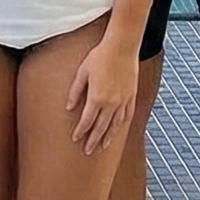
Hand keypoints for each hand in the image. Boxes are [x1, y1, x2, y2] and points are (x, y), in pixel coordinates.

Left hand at [66, 35, 136, 156]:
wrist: (122, 48)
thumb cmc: (99, 57)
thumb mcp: (82, 72)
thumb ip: (75, 91)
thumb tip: (68, 107)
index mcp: (96, 98)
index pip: (86, 121)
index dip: (80, 132)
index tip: (75, 140)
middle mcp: (111, 104)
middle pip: (100, 127)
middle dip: (93, 140)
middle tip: (87, 151)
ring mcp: (123, 102)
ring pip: (115, 125)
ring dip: (107, 137)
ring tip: (102, 147)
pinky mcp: (131, 97)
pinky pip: (126, 116)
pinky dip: (121, 126)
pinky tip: (117, 131)